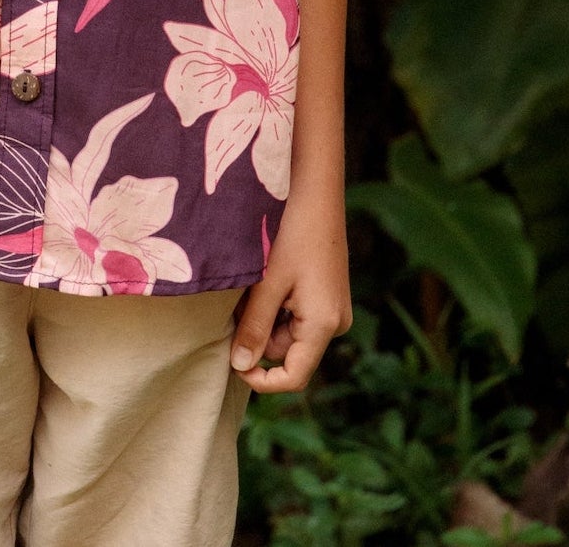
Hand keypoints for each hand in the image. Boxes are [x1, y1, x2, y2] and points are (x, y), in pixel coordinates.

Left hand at [229, 185, 352, 393]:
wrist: (315, 190)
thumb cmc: (291, 232)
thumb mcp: (267, 283)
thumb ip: (253, 328)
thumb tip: (240, 368)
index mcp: (324, 325)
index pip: (293, 377)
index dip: (261, 379)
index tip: (232, 362)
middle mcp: (336, 322)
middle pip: (287, 351)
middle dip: (258, 333)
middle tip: (240, 299)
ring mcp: (334, 307)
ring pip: (289, 331)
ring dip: (265, 316)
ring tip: (255, 281)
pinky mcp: (329, 294)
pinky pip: (297, 314)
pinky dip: (277, 303)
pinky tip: (268, 275)